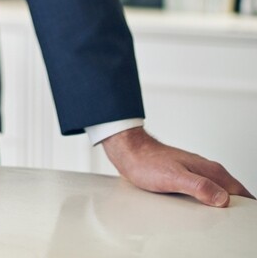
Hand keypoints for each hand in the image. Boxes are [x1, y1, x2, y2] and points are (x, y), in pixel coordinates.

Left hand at [102, 126, 254, 206]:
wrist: (130, 152)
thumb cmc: (148, 162)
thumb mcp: (174, 177)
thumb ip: (199, 186)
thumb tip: (222, 198)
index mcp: (210, 170)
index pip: (239, 191)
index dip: (245, 206)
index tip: (245, 218)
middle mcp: (207, 170)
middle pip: (232, 193)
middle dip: (238, 208)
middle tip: (236, 223)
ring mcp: (198, 174)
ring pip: (220, 193)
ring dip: (224, 206)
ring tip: (223, 220)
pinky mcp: (188, 178)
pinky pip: (206, 193)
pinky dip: (210, 203)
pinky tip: (206, 212)